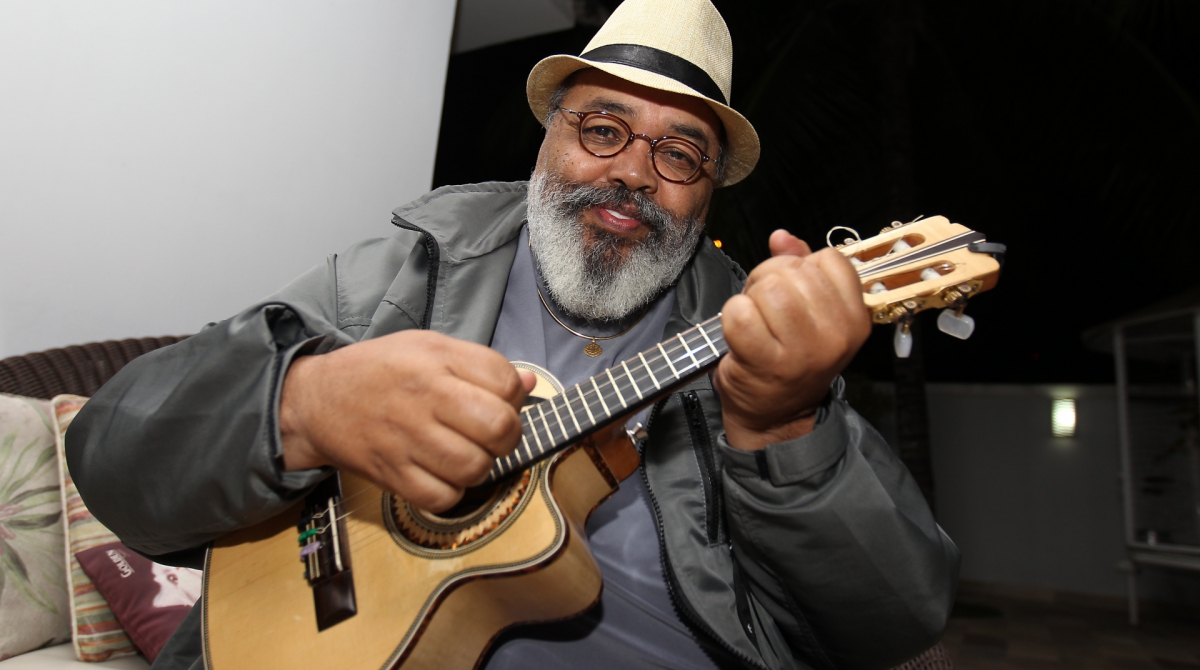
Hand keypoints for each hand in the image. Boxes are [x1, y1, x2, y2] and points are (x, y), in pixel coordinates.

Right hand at [279, 330, 535, 511]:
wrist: (317, 400)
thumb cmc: (379, 371)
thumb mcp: (428, 347)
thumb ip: (480, 363)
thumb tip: (529, 384)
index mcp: (436, 359)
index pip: (506, 381)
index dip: (513, 396)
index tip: (499, 401)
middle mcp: (423, 397)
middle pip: (499, 428)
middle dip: (507, 436)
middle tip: (492, 435)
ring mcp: (406, 438)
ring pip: (476, 467)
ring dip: (480, 466)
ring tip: (465, 454)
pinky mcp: (391, 473)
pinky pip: (443, 497)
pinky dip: (452, 492)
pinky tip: (443, 474)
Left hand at [714, 230, 870, 450]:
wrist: (774, 416)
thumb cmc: (789, 361)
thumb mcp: (810, 314)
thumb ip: (799, 268)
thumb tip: (781, 237)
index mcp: (855, 318)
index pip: (829, 260)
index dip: (800, 267)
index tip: (792, 293)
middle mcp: (836, 335)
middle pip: (792, 271)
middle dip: (768, 281)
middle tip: (764, 310)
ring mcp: (804, 351)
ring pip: (767, 288)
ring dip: (749, 299)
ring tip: (753, 322)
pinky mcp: (767, 362)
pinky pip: (740, 313)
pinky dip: (730, 318)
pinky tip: (738, 335)